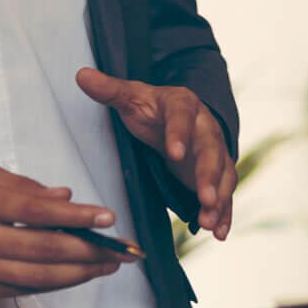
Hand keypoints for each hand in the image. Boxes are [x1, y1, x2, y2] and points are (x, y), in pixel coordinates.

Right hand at [0, 164, 133, 301]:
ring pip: (37, 276)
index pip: (35, 210)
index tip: (106, 217)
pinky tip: (77, 276)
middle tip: (119, 250)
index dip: (75, 216)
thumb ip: (24, 187)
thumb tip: (65, 197)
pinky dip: (55, 284)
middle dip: (87, 251)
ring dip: (79, 273)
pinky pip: (24, 290)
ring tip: (108, 266)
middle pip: (42, 248)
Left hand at [77, 68, 234, 238]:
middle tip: (204, 198)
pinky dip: (225, 212)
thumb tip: (81, 75)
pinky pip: (225, 193)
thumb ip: (110, 90)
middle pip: (211, 150)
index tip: (174, 154)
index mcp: (183, 105)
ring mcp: (214, 152)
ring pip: (223, 174)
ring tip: (210, 223)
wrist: (180, 114)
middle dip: (209, 176)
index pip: (183, 117)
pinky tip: (219, 232)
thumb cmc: (152, 108)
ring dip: (219, 198)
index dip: (180, 134)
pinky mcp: (216, 173)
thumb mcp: (131, 97)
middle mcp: (205, 127)